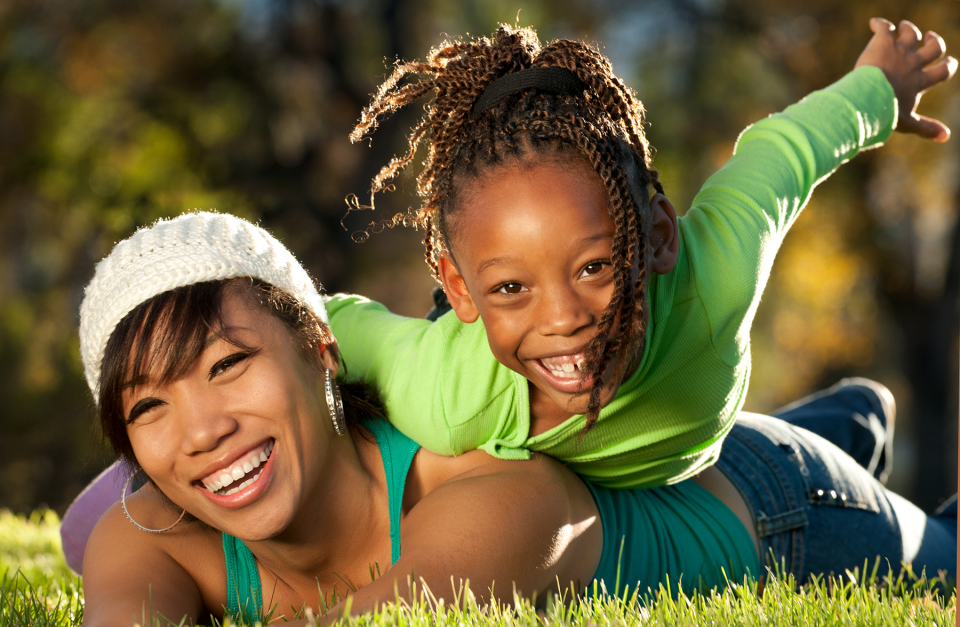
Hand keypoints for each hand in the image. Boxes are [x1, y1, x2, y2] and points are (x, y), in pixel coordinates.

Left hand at [855, 18, 957, 141]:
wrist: (866, 98)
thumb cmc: (885, 113)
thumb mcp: (907, 123)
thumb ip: (926, 128)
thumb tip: (947, 136)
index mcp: (919, 82)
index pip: (943, 71)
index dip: (949, 65)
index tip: (950, 61)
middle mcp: (912, 64)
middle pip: (934, 47)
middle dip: (935, 41)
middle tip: (931, 36)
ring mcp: (898, 52)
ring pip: (911, 34)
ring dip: (909, 29)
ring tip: (904, 27)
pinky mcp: (881, 44)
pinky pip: (884, 28)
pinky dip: (879, 24)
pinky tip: (874, 24)